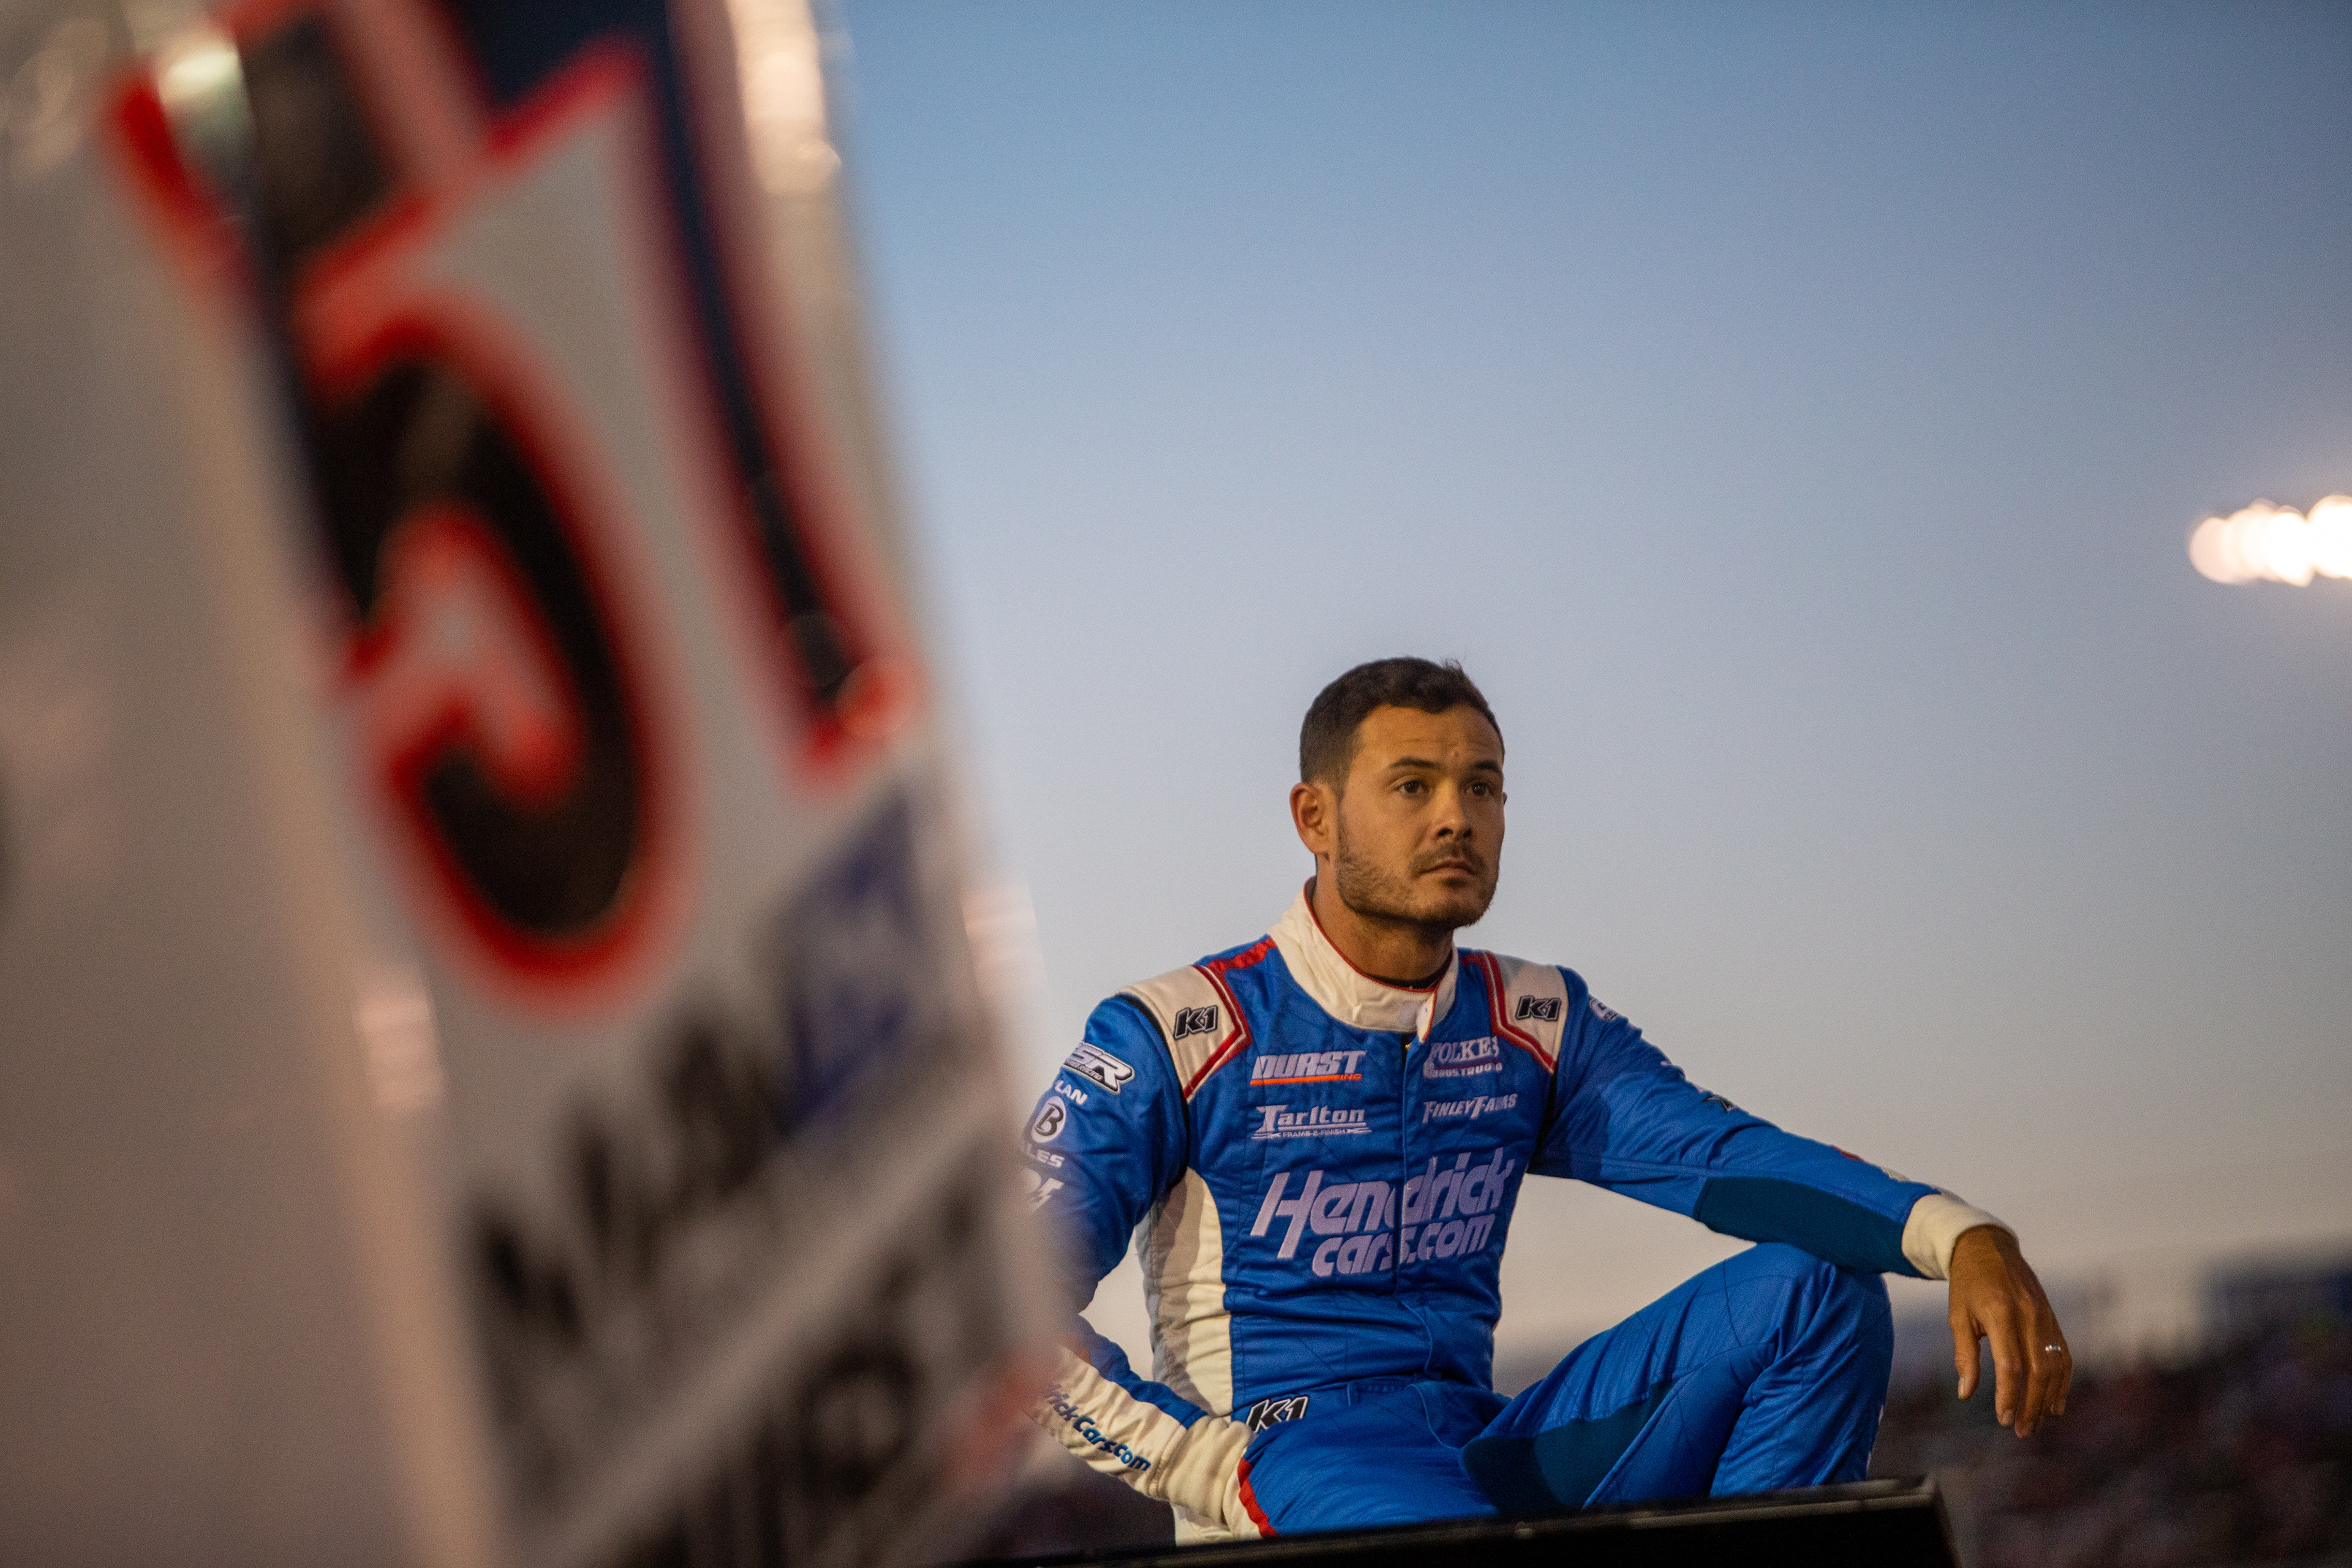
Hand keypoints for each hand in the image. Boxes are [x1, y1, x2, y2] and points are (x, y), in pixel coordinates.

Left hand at [1948, 1224, 2068, 1436]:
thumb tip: (1966, 1394)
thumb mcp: (1957, 1316)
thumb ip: (1964, 1355)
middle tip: (2020, 1430)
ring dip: (2048, 1398)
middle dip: (2031, 1404)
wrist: (1988, 1248)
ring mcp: (2045, 1316)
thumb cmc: (1967, 1285)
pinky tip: (2055, 1403)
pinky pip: (2064, 1355)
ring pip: (2055, 1366)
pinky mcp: (2053, 1319)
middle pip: (2038, 1370)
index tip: (2003, 1418)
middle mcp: (2028, 1315)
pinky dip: (2063, 1382)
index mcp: (2000, 1312)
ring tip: (2035, 1422)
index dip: (2009, 1394)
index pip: (2010, 1364)